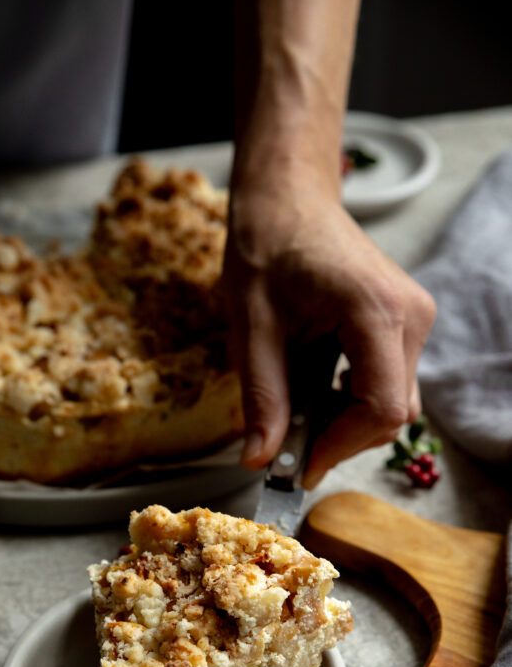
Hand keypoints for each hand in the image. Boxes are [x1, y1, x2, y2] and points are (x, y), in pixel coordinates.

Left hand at [223, 179, 436, 487]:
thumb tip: (259, 461)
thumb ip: (262, 398)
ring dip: (343, 420)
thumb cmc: (267, 247)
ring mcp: (413, 320)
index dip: (340, 447)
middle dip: (338, 438)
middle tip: (285, 443)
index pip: (382, 407)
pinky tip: (313, 386)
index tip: (297, 467)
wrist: (287, 200)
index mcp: (377, 310)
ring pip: (392, 402)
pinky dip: (350, 399)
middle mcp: (411, 316)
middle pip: (391, 412)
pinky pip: (388, 382)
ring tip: (294, 406)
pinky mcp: (404, 325)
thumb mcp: (252, 329)